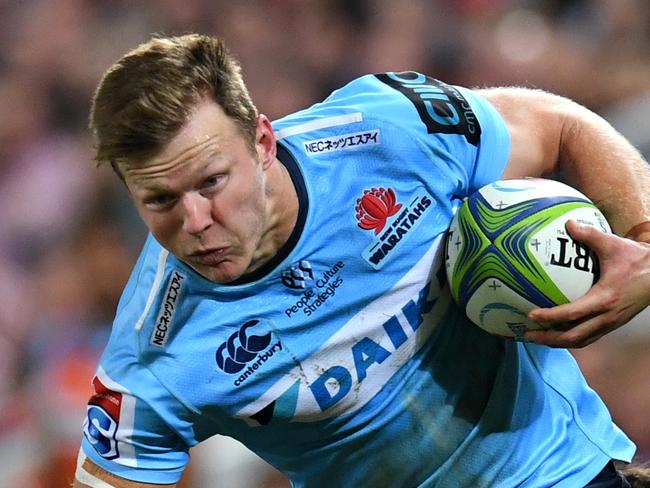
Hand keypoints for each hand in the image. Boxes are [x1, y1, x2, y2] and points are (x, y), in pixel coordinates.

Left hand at [524, 220, 649, 347]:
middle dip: (548, 337)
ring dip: (557, 342)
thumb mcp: (613, 244)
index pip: (573, 313)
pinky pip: (588, 337)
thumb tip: (568, 223)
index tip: (531, 314)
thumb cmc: (638, 259)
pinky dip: (570, 339)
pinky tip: (556, 333)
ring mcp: (611, 323)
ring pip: (581, 340)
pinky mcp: (613, 324)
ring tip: (536, 337)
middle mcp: (607, 316)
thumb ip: (589, 235)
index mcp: (605, 299)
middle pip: (573, 336)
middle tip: (526, 334)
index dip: (550, 316)